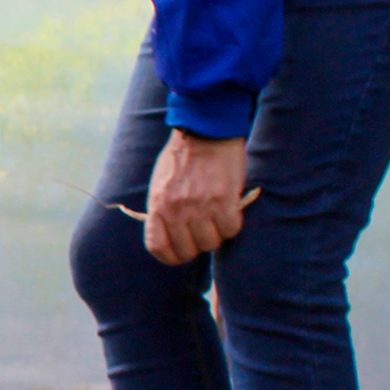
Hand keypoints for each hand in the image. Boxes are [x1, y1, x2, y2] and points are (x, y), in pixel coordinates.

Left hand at [144, 131, 249, 265]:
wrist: (205, 132)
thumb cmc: (182, 157)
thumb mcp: (160, 184)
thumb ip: (162, 209)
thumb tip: (169, 234)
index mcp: (157, 205)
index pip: (157, 247)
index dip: (171, 257)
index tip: (181, 255)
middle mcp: (176, 209)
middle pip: (187, 250)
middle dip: (197, 247)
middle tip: (204, 234)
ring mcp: (200, 206)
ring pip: (211, 243)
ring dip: (217, 236)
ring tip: (218, 220)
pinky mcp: (223, 200)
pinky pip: (231, 229)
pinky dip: (233, 226)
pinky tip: (231, 212)